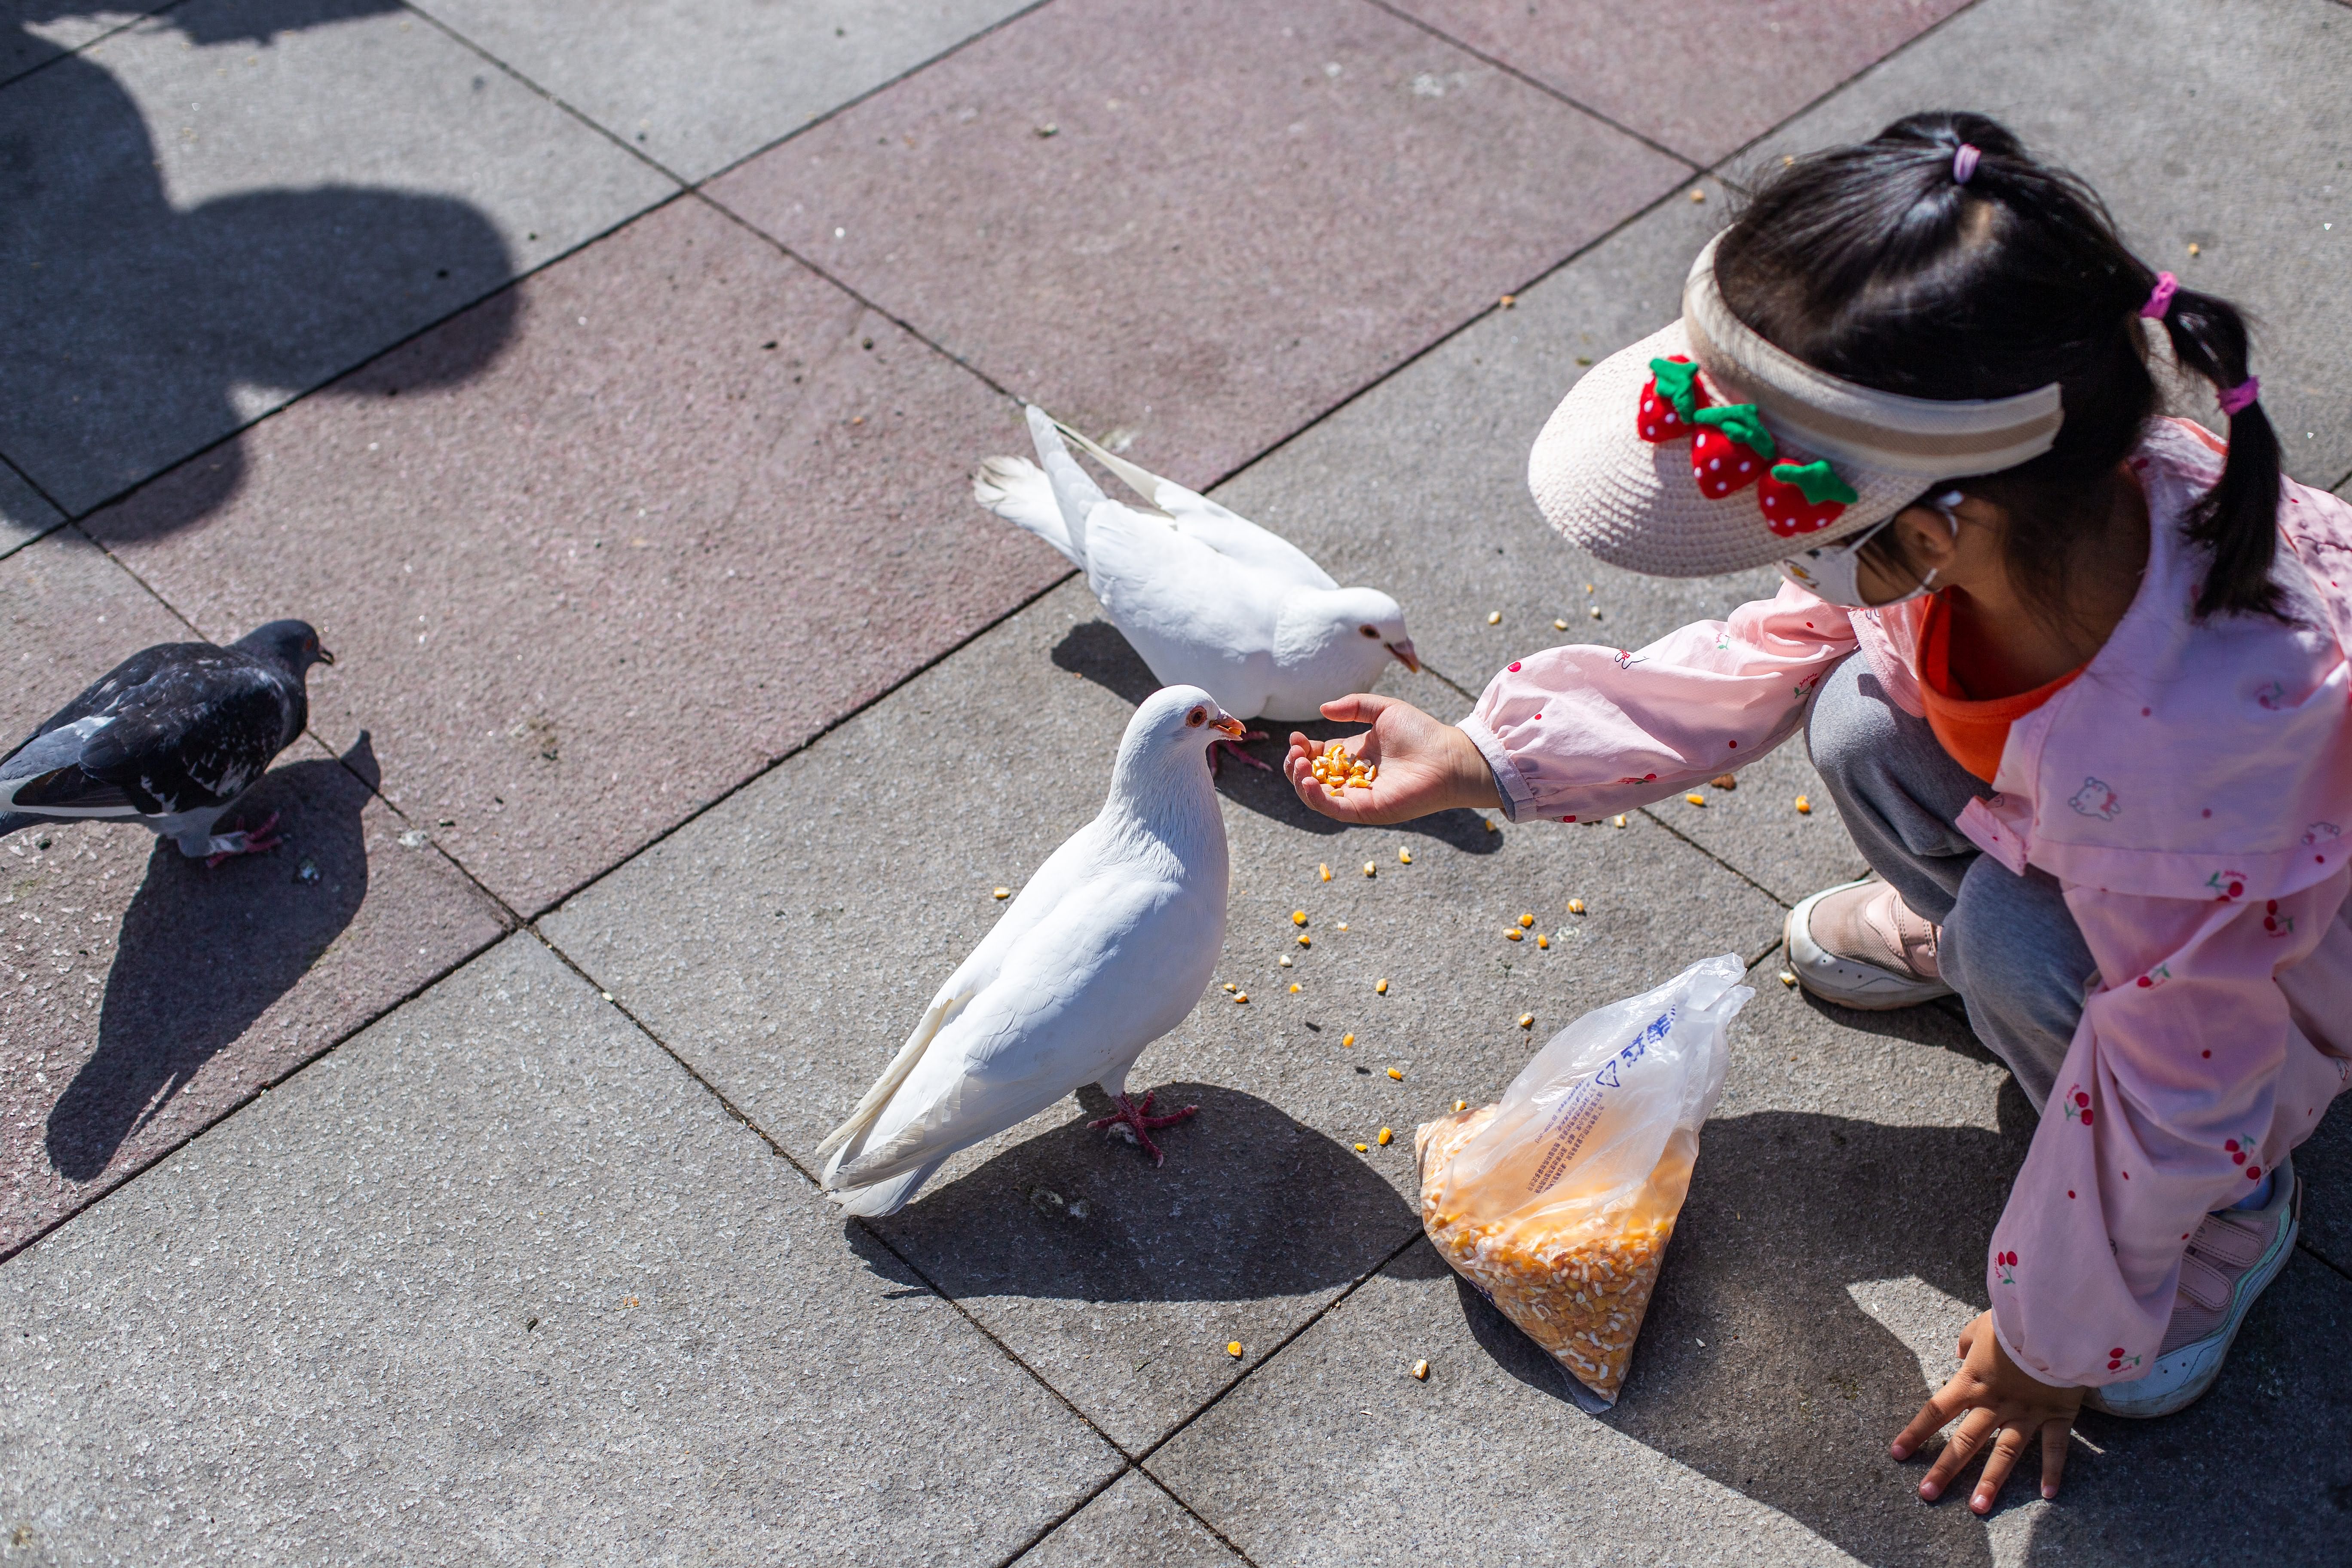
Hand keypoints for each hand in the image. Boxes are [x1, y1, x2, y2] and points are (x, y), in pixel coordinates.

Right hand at [1283, 694, 1500, 825]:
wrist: (1447, 758)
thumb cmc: (1421, 733)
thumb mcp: (1384, 709)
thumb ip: (1354, 706)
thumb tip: (1323, 709)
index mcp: (1355, 755)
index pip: (1318, 756)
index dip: (1303, 749)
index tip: (1296, 738)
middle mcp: (1353, 778)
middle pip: (1311, 777)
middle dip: (1295, 764)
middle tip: (1295, 751)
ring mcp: (1357, 796)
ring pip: (1315, 795)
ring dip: (1299, 780)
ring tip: (1300, 762)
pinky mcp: (1364, 810)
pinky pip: (1331, 809)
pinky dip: (1314, 797)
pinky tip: (1307, 780)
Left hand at [1893, 1311, 2082, 1513]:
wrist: (2056, 1321)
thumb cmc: (2015, 1320)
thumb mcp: (1982, 1327)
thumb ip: (1967, 1343)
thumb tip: (1961, 1353)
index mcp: (1972, 1382)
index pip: (1935, 1411)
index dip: (1915, 1433)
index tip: (1897, 1454)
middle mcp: (1995, 1403)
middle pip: (1965, 1441)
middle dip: (1944, 1469)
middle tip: (1927, 1495)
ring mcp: (2026, 1413)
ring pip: (2005, 1453)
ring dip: (1990, 1482)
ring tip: (1977, 1508)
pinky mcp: (2057, 1414)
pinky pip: (2055, 1448)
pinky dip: (2053, 1471)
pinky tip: (2049, 1496)